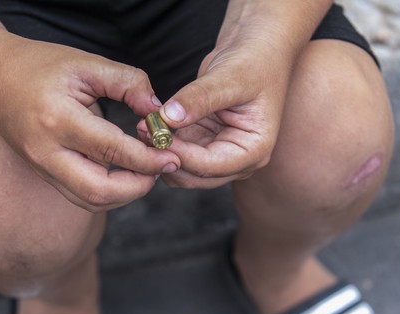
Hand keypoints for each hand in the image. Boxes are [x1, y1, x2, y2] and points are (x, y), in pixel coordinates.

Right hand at [0, 35, 179, 210]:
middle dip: (138, 188)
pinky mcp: (43, 172)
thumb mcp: (85, 63)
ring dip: (124, 194)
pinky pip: (79, 195)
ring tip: (146, 170)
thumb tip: (158, 111)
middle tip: (162, 168)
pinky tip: (124, 172)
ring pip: (89, 200)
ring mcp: (41, 167)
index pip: (111, 150)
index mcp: (57, 119)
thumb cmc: (37, 65)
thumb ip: (128, 83)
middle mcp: (46, 151)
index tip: (172, 155)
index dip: (147, 158)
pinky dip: (108, 191)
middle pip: (98, 192)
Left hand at [137, 35, 290, 189]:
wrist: (255, 51)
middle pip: (195, 177)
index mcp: (254, 150)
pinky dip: (162, 143)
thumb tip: (169, 118)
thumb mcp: (230, 77)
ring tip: (145, 124)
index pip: (211, 166)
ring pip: (182, 170)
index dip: (181, 154)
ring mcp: (220, 155)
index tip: (156, 135)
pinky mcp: (203, 145)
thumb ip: (200, 98)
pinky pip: (177, 153)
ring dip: (162, 153)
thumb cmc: (253, 62)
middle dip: (168, 156)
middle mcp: (238, 161)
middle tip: (144, 129)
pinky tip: (150, 123)